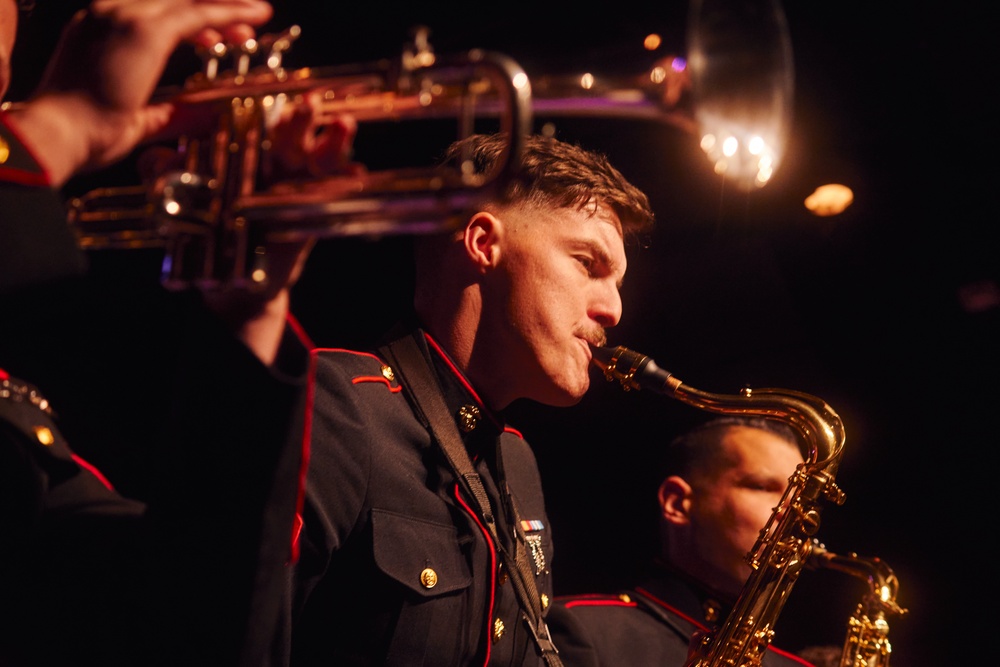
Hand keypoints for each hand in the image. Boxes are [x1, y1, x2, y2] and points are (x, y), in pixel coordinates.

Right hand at [5, 0, 272, 185]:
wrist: (58, 133)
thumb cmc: (84, 131)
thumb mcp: (137, 116)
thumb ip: (172, 113)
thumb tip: (204, 116)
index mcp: (99, 27)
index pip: (156, 9)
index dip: (193, 17)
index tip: (217, 31)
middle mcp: (108, 13)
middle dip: (213, 8)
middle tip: (247, 21)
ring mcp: (123, 17)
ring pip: (187, 0)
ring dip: (225, 8)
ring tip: (255, 17)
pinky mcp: (143, 31)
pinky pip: (196, 14)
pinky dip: (227, 13)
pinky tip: (250, 19)